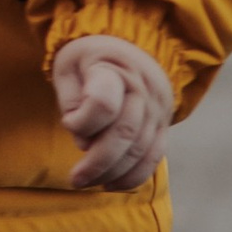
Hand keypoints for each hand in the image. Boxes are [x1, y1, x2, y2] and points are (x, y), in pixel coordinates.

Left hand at [51, 32, 176, 191]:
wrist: (131, 46)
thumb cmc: (90, 58)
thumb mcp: (69, 66)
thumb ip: (71, 102)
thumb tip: (84, 143)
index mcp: (114, 68)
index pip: (104, 102)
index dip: (83, 121)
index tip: (68, 122)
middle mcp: (143, 89)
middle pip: (124, 133)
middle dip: (97, 163)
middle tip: (75, 179)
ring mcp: (157, 110)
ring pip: (140, 151)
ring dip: (113, 174)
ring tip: (88, 183)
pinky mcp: (164, 126)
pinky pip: (153, 158)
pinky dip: (133, 176)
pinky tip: (112, 185)